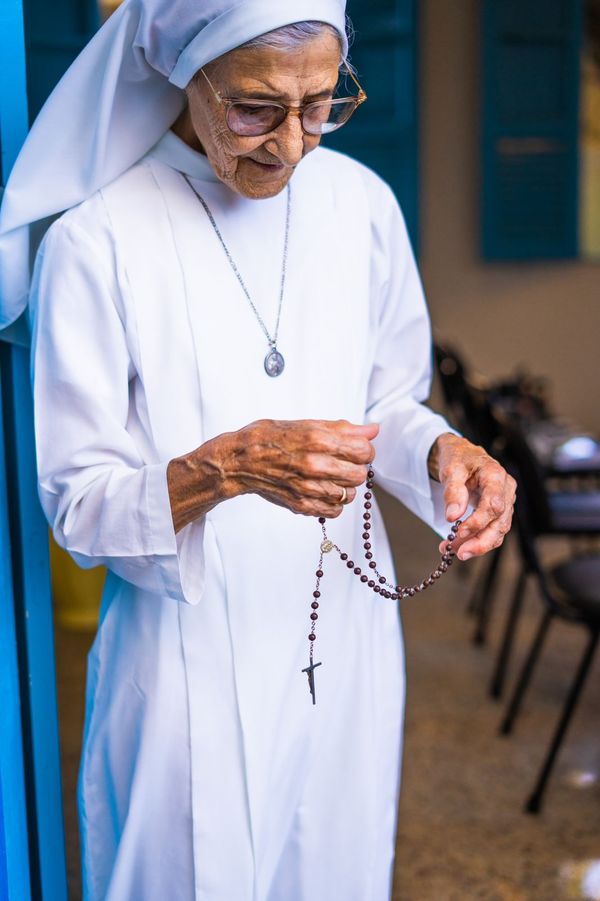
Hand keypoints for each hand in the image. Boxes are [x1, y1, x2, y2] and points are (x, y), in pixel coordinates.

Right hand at [230, 418, 378, 517]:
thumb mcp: (308, 424)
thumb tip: (372, 430)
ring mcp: (308, 488)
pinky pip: (334, 510)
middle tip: (344, 463)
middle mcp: (315, 465)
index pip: (364, 451)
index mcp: (319, 440)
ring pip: (350, 495)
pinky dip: (333, 502)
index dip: (365, 450)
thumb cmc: (272, 438)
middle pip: (360, 475)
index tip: (358, 450)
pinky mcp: (302, 504)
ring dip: (345, 486)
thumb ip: (343, 429)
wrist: (241, 459)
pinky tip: (323, 490)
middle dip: (357, 468)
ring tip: (331, 477)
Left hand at [428, 433, 515, 560]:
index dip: (478, 521)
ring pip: (498, 531)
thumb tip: (453, 517)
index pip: (494, 504)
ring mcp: (505, 501)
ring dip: (477, 544)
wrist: (462, 455)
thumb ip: (453, 491)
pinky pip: (493, 531)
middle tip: (459, 552)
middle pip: (500, 522)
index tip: (459, 532)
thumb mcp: (451, 470)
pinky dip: (477, 541)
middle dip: (480, 541)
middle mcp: (506, 489)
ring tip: (454, 550)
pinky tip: (460, 546)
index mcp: (495, 475)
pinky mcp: (499, 511)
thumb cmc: (458, 459)